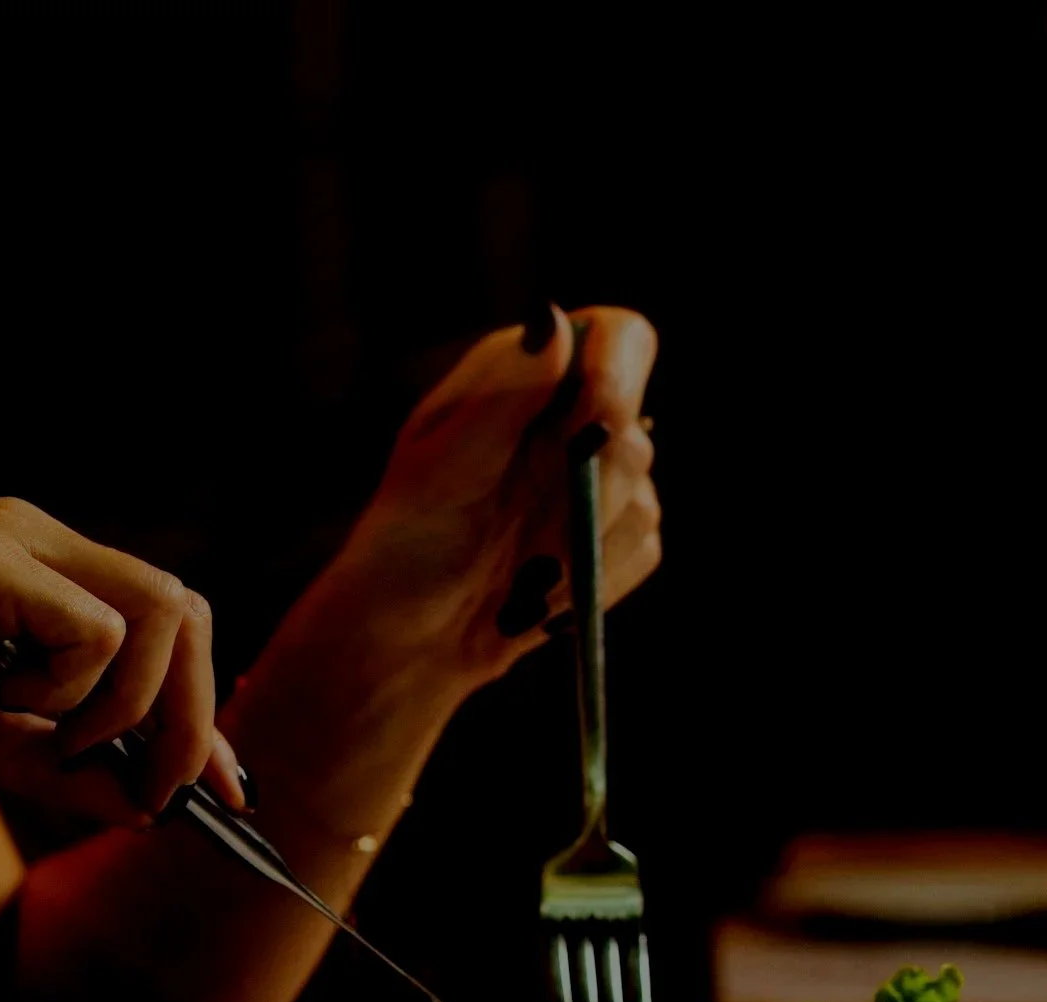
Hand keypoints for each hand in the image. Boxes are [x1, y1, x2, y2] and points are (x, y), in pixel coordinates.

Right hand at [0, 498, 247, 823]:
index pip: (164, 622)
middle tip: (158, 792)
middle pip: (184, 610)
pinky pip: (94, 633)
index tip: (224, 789)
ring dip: (127, 706)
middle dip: (191, 716)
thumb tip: (148, 806)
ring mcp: (14, 537)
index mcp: (40, 567)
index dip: (204, 709)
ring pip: (157, 615)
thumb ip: (64, 765)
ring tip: (49, 736)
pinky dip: (67, 690)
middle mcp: (37, 535)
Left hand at [316, 304, 662, 686]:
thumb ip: (504, 395)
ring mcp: (606, 482)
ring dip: (578, 547)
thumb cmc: (404, 541)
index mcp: (529, 377)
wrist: (408, 635)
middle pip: (636, 431)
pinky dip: (589, 580)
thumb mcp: (439, 467)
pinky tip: (538, 592)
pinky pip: (641, 552)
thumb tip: (553, 319)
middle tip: (526, 535)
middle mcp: (574, 420)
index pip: (619, 338)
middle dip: (584, 492)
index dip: (620, 372)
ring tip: (515, 569)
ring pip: (642, 502)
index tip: (591, 422)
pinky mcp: (621, 541)